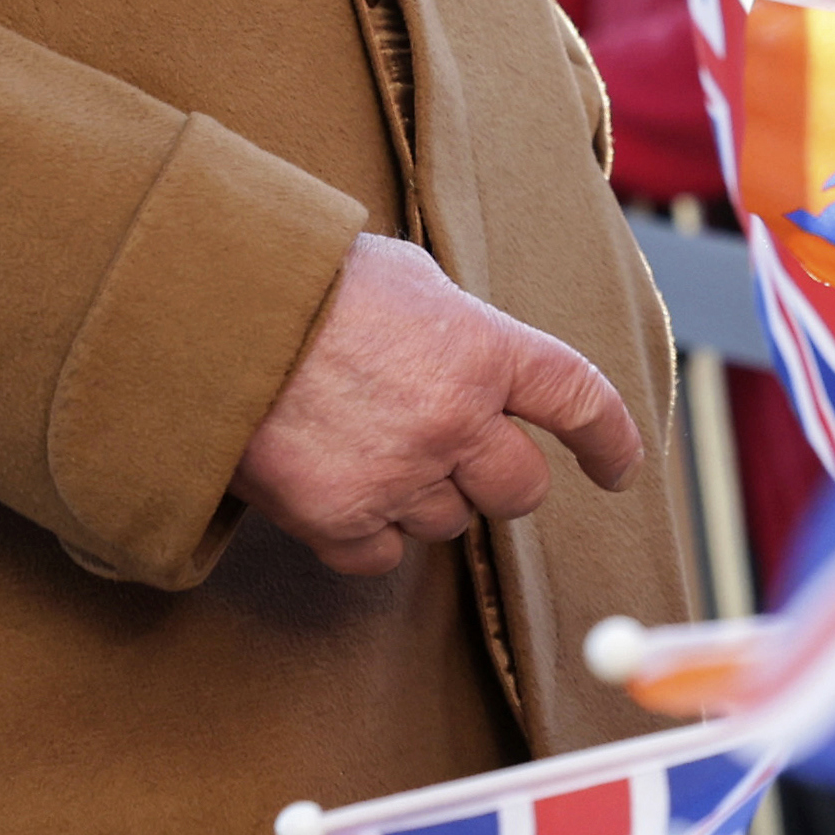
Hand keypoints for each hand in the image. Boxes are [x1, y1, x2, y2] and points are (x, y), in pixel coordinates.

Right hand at [236, 233, 642, 577]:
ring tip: (368, 444)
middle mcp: (456, 420)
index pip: (579, 401)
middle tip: (455, 452)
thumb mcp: (407, 278)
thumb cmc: (307, 282)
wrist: (214, 317)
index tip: (620, 468)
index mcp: (484, 348)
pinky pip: (383, 556)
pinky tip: (338, 486)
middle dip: (501, 478)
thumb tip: (476, 359)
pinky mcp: (340, 518)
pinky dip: (368, 533)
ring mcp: (399, 475)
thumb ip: (458, 327)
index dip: (612, 441)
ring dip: (425, 497)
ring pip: (450, 523)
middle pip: (522, 489)